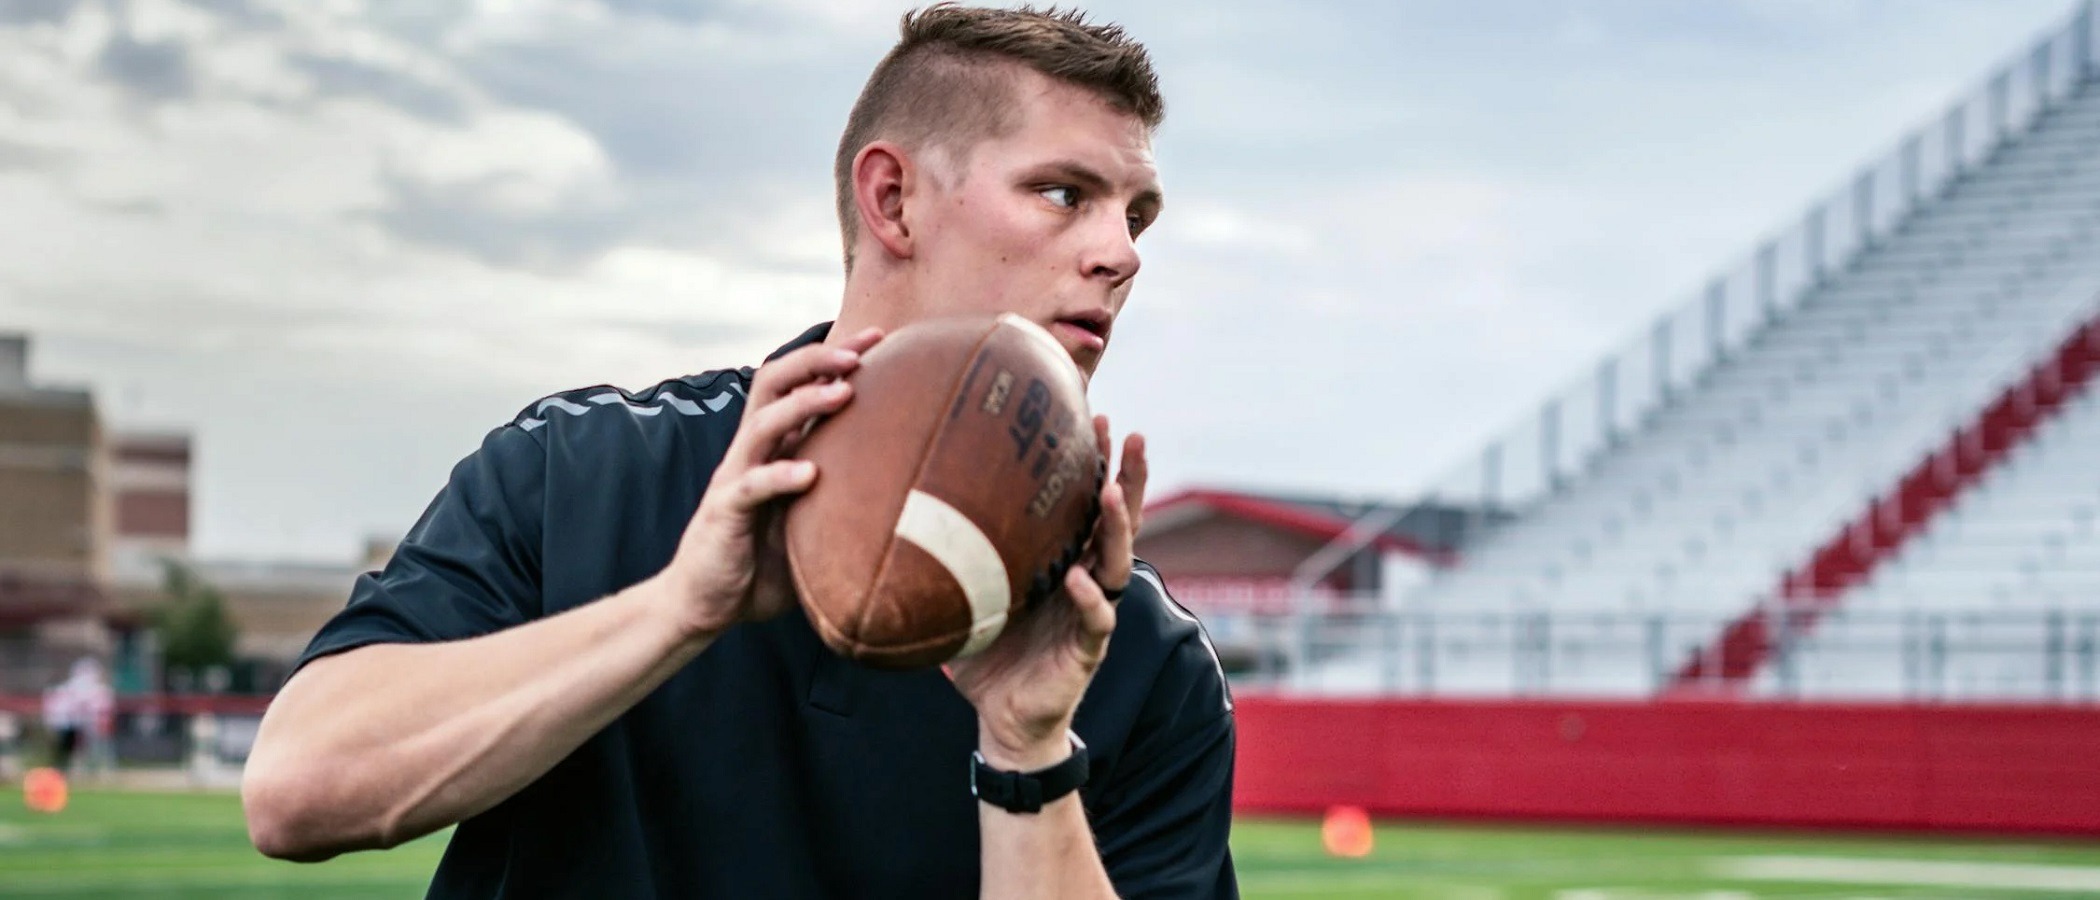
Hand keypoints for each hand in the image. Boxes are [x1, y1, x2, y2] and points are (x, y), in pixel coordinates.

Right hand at [660, 328, 883, 639]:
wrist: (705, 602)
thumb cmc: (764, 561)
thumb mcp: (812, 521)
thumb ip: (844, 498)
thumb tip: (913, 493)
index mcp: (775, 446)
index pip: (801, 384)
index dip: (836, 357)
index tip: (882, 337)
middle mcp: (753, 451)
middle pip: (775, 382)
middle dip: (817, 361)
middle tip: (860, 354)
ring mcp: (736, 477)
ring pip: (764, 423)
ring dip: (804, 403)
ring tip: (844, 393)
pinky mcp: (724, 512)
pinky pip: (751, 485)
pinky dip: (780, 476)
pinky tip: (810, 474)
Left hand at [948, 416, 1148, 767]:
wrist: (1004, 721)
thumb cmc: (989, 654)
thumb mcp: (967, 594)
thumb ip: (947, 556)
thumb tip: (891, 509)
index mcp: (1062, 560)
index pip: (1087, 500)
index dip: (1096, 459)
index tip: (1096, 414)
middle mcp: (1086, 578)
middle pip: (1118, 518)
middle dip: (1128, 475)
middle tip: (1131, 433)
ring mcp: (1092, 613)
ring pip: (1116, 561)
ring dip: (1116, 524)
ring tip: (1110, 491)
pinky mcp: (1087, 650)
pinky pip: (1097, 619)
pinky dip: (1090, 598)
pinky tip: (1080, 578)